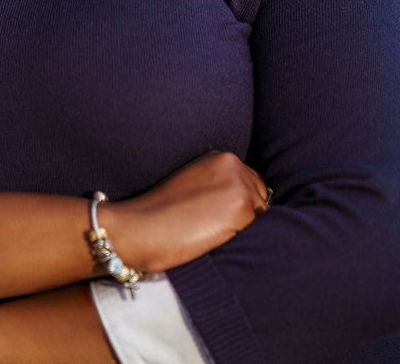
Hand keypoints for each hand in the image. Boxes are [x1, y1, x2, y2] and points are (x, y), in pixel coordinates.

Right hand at [104, 151, 269, 272]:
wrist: (139, 227)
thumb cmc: (159, 214)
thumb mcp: (193, 184)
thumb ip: (219, 186)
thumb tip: (246, 205)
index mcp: (220, 157)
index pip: (250, 184)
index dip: (238, 206)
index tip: (218, 219)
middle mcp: (233, 164)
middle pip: (260, 198)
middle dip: (246, 216)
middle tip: (214, 230)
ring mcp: (240, 185)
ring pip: (260, 216)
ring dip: (244, 230)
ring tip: (212, 235)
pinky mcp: (242, 209)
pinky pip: (256, 233)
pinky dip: (241, 241)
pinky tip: (215, 241)